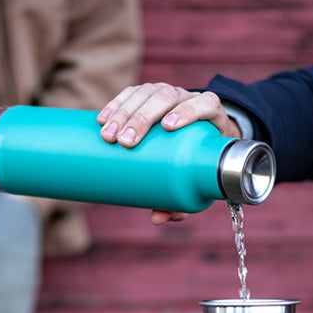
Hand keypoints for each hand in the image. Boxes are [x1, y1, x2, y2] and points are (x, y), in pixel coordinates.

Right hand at [96, 83, 241, 224]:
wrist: (195, 140)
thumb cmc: (197, 164)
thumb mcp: (193, 182)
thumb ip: (178, 201)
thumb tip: (156, 219)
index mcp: (210, 114)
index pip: (205, 104)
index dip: (189, 110)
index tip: (168, 127)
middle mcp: (189, 98)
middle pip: (168, 97)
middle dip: (143, 117)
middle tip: (125, 142)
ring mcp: (167, 93)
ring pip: (147, 93)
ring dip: (124, 112)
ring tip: (107, 135)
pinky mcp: (149, 95)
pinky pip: (132, 93)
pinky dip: (116, 104)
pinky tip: (102, 118)